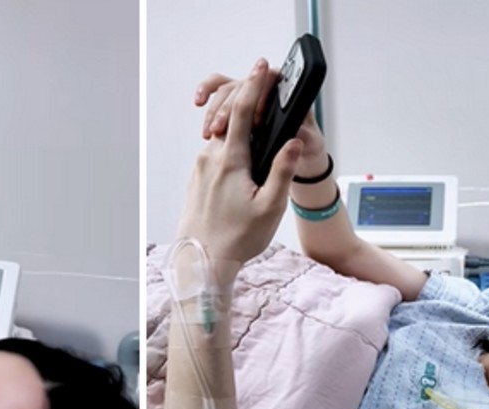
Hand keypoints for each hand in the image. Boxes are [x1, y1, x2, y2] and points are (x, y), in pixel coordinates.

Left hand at [177, 58, 303, 264]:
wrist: (201, 261)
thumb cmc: (236, 239)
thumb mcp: (269, 207)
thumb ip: (282, 172)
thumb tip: (292, 142)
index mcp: (230, 161)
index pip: (241, 111)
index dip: (253, 85)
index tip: (261, 66)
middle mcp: (210, 159)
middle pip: (229, 120)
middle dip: (247, 105)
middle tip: (266, 97)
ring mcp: (200, 169)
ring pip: (221, 139)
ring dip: (238, 131)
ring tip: (258, 138)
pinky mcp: (196, 180)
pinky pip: (214, 155)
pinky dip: (229, 150)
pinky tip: (242, 166)